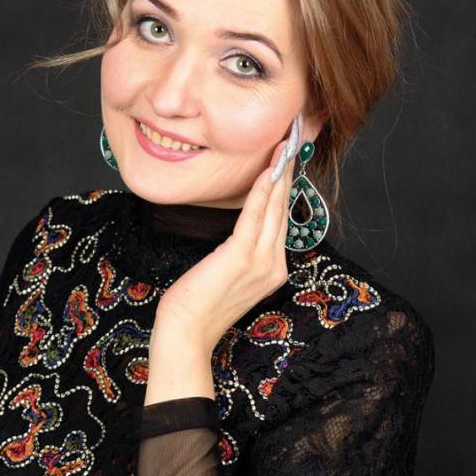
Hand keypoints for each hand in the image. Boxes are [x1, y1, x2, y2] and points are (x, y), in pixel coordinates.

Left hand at [154, 124, 298, 351]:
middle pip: (282, 211)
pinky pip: (255, 216)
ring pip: (273, 209)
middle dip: (286, 174)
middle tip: (290, 141)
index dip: (283, 188)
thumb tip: (238, 227)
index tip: (284, 161)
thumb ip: (238, 252)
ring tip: (283, 146)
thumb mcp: (225, 275)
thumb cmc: (198, 306)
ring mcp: (262, 263)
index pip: (279, 221)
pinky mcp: (241, 257)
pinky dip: (262, 191)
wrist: (186, 333)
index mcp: (272, 270)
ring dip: (279, 174)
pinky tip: (267, 170)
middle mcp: (274, 266)